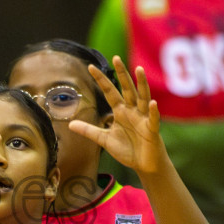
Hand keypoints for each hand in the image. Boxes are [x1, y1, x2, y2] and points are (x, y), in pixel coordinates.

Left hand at [67, 57, 163, 175]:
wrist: (144, 165)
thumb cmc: (127, 150)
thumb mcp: (104, 140)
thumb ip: (89, 131)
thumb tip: (70, 124)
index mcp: (120, 111)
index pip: (109, 92)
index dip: (101, 80)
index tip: (90, 67)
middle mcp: (132, 111)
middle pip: (126, 89)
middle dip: (122, 74)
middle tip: (116, 58)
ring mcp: (143, 118)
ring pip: (143, 97)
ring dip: (141, 84)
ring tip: (139, 70)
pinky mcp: (152, 130)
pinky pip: (153, 119)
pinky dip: (153, 111)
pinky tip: (152, 103)